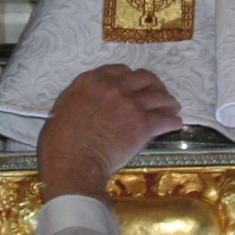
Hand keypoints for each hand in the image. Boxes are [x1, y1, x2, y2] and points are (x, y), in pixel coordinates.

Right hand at [37, 65, 181, 199]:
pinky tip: (175, 124)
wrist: (73, 164)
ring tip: (172, 107)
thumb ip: (81, 98)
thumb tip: (89, 101)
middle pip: (143, 78)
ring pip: (159, 96)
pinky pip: (166, 119)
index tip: (136, 85)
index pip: (119, 70)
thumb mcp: (62, 109)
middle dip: (154, 85)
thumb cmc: (59, 143)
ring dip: (168, 102)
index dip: (131, 77)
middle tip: (159, 93)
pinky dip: (173, 121)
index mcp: (91, 81)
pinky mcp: (143, 124)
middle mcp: (113, 87)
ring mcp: (130, 104)